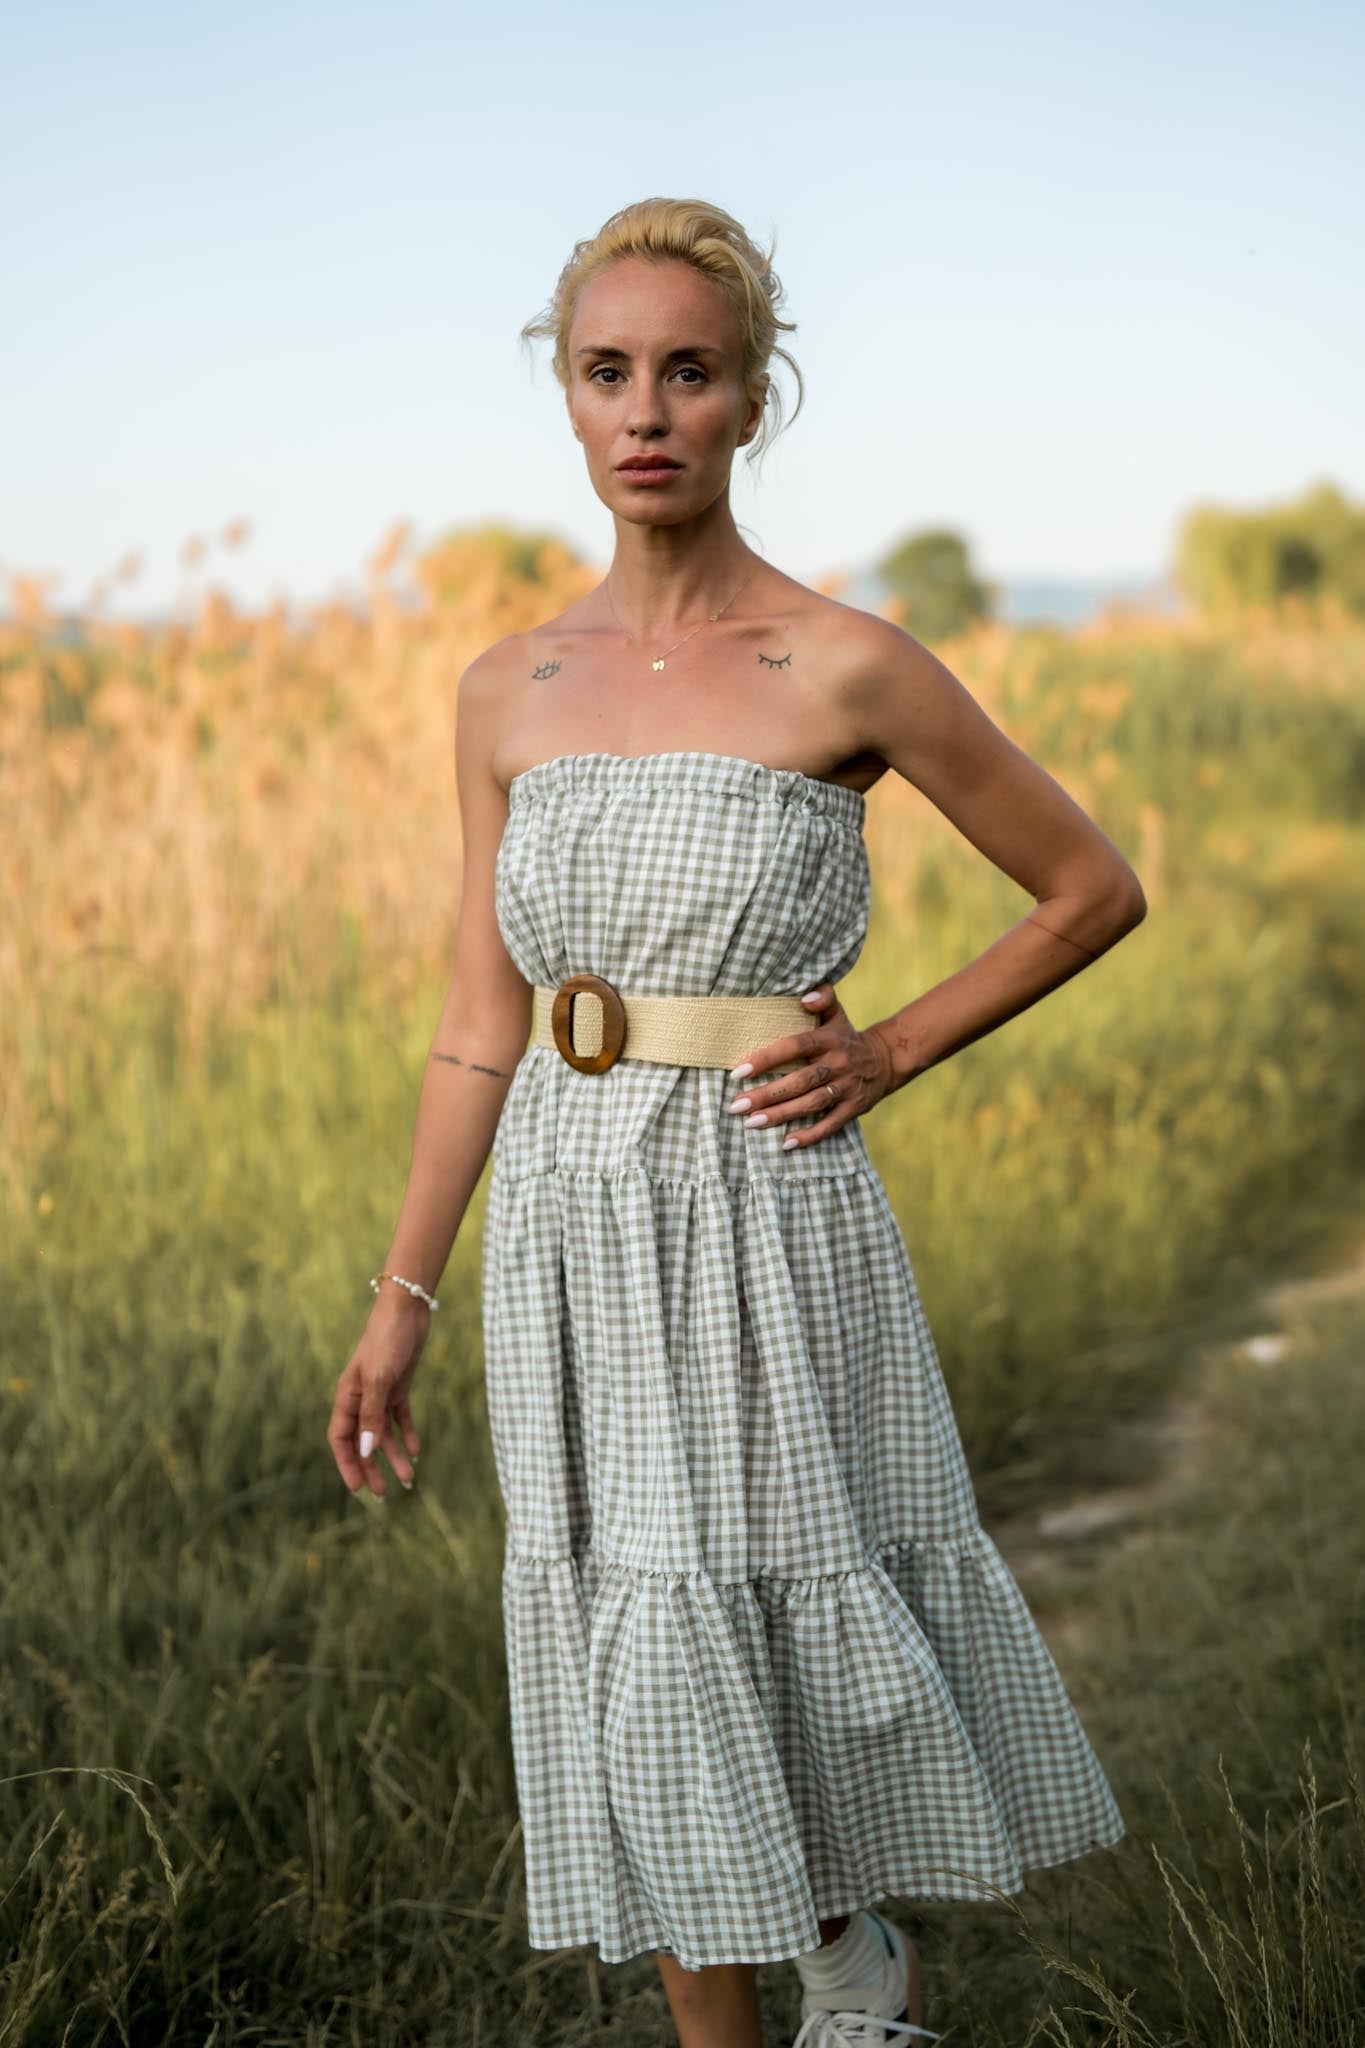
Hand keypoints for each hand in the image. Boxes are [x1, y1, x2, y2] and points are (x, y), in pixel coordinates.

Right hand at [327, 1293, 426, 1498]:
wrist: (407, 1310)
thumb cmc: (386, 1341)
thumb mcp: (379, 1380)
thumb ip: (372, 1416)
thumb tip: (367, 1452)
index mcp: (347, 1397)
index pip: (341, 1439)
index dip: (348, 1464)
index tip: (358, 1489)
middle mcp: (361, 1399)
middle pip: (363, 1442)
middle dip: (372, 1468)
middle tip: (385, 1494)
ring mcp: (380, 1393)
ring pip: (384, 1434)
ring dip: (394, 1456)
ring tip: (409, 1479)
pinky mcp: (399, 1387)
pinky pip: (400, 1418)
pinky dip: (407, 1435)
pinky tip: (416, 1452)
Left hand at [724, 982, 897, 1149]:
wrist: (887, 1059)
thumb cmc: (847, 1037)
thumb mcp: (837, 1014)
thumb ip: (822, 998)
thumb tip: (804, 996)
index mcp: (830, 1039)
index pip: (795, 1046)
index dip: (767, 1059)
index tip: (739, 1072)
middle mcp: (839, 1064)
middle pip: (800, 1080)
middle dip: (766, 1094)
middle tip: (736, 1105)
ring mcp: (847, 1087)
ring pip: (811, 1103)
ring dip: (781, 1115)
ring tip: (751, 1123)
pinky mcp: (854, 1108)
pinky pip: (831, 1124)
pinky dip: (810, 1135)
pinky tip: (786, 1143)